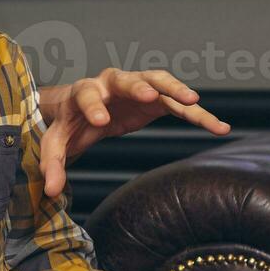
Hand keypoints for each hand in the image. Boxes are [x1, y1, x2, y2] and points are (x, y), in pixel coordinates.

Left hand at [41, 68, 230, 196]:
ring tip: (195, 102)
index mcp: (84, 91)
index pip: (86, 94)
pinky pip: (179, 104)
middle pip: (126, 78)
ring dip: (176, 90)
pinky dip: (198, 113)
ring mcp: (137, 87)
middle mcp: (112, 83)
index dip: (93, 105)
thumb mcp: (57, 144)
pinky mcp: (156, 99)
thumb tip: (50, 192)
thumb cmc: (71, 124)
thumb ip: (53, 164)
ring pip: (159, 84)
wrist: (85, 110)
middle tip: (149, 96)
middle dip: (138, 85)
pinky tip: (218, 126)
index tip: (101, 119)